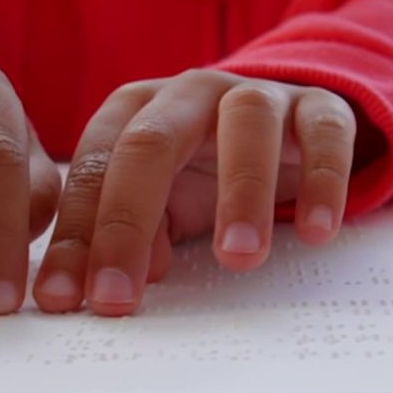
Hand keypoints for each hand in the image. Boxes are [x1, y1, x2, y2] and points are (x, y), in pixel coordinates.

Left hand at [31, 69, 358, 316]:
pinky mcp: (318, 107)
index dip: (76, 236)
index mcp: (132, 111)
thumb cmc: (203, 169)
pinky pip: (325, 132)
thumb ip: (135, 232)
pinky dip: (323, 179)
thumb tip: (129, 277)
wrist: (285, 125)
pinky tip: (316, 231)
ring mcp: (255, 94)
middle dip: (128, 223)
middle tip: (120, 296)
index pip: (93, 168)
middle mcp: (186, 93)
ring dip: (242, 192)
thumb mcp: (160, 201)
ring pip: (246, 124)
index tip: (67, 300)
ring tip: (237, 258)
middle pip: (150, 143)